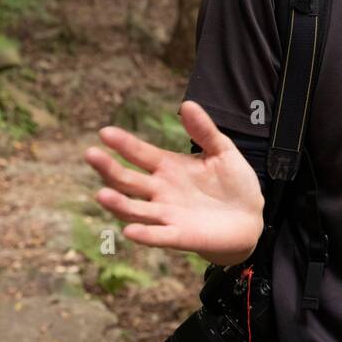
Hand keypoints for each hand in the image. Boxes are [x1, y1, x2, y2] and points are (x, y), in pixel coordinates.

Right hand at [83, 101, 264, 265]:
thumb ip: (204, 131)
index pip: (139, 153)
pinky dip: (145, 234)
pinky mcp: (180, 236)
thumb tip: (187, 104)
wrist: (251, 217)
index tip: (105, 132)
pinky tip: (130, 231)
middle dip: (108, 168)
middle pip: (127, 180)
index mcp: (168, 167)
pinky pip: (158, 236)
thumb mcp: (223, 151)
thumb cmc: (233, 183)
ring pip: (135, 210)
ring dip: (118, 203)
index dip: (123, 143)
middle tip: (91, 154)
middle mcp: (161, 191)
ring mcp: (167, 214)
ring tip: (102, 194)